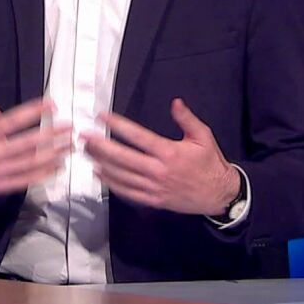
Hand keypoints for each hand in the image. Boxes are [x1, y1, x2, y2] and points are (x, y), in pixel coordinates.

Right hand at [0, 98, 71, 205]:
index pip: (13, 121)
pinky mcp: (0, 187)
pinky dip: (45, 173)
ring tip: (69, 145)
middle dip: (53, 135)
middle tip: (70, 127)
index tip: (52, 105)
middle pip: (29, 143)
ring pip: (32, 163)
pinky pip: (27, 180)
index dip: (34, 111)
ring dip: (54, 154)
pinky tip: (57, 166)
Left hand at [82, 98, 239, 216]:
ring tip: (87, 152)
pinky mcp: (153, 200)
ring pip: (122, 176)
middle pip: (123, 158)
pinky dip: (111, 183)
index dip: (118, 126)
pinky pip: (127, 192)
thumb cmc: (210, 163)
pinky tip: (100, 173)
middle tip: (84, 136)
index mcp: (169, 152)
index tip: (103, 117)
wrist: (219, 194)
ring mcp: (154, 187)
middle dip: (101, 146)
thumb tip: (175, 102)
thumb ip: (187, 119)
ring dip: (102, 163)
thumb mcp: (203, 136)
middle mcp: (159, 170)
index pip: (138, 136)